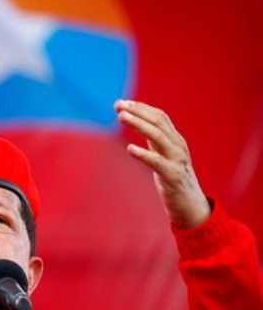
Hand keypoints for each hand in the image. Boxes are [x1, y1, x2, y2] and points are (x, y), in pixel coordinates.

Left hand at [115, 100, 210, 228]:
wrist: (190, 206)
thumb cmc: (173, 179)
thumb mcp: (163, 155)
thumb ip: (153, 139)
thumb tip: (135, 121)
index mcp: (175, 140)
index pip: (159, 116)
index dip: (141, 108)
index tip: (121, 102)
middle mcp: (178, 146)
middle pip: (159, 122)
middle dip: (138, 112)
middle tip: (118, 107)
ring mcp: (177, 161)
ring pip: (159, 137)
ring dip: (139, 125)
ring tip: (121, 118)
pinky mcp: (174, 177)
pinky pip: (158, 163)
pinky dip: (144, 154)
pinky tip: (130, 149)